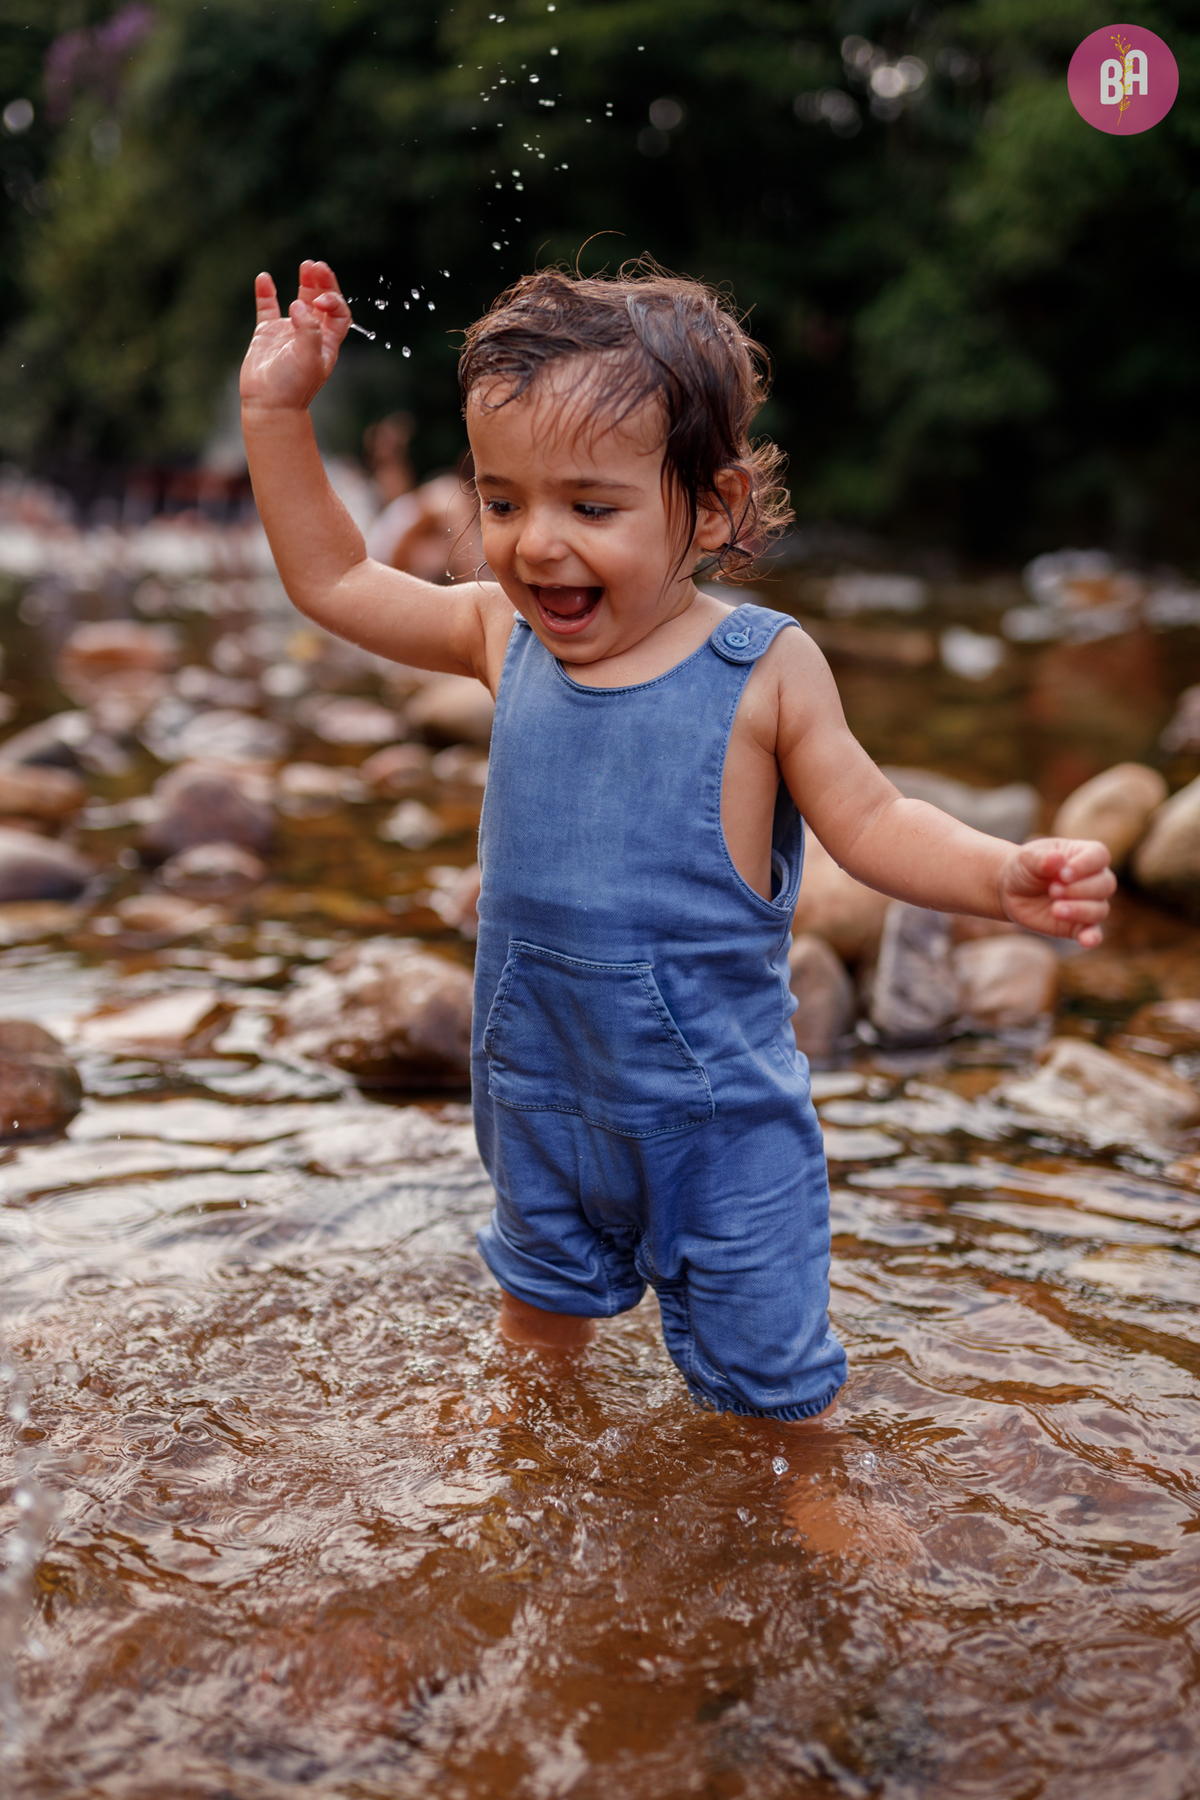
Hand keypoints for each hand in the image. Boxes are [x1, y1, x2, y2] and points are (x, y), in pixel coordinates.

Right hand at [239, 260, 351, 413]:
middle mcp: (311, 335)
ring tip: (306, 266)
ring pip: (300, 301)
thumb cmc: (292, 386)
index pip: (339, 314)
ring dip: (305, 283)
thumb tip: (298, 305)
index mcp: (327, 343)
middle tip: (317, 267)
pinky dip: (266, 292)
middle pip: (322, 303)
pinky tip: (264, 278)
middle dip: (323, 284)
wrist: (267, 404)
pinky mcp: (267, 334)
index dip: (334, 301)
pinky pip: (267, 308)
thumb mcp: (308, 358)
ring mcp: (288, 332)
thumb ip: (307, 329)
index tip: (320, 299)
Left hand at [998, 838, 1114, 946]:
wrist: (1011, 891)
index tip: (1063, 873)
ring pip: (1100, 909)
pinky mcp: (1078, 926)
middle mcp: (1093, 879)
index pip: (1099, 856)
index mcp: (1084, 855)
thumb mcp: (1027, 858)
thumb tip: (1056, 860)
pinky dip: (1092, 937)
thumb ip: (1041, 858)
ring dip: (1079, 910)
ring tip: (1055, 909)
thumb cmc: (1025, 868)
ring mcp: (1088, 903)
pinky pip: (1094, 933)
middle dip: (1079, 889)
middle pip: (1105, 884)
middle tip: (1053, 890)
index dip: (1085, 865)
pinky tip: (1086, 941)